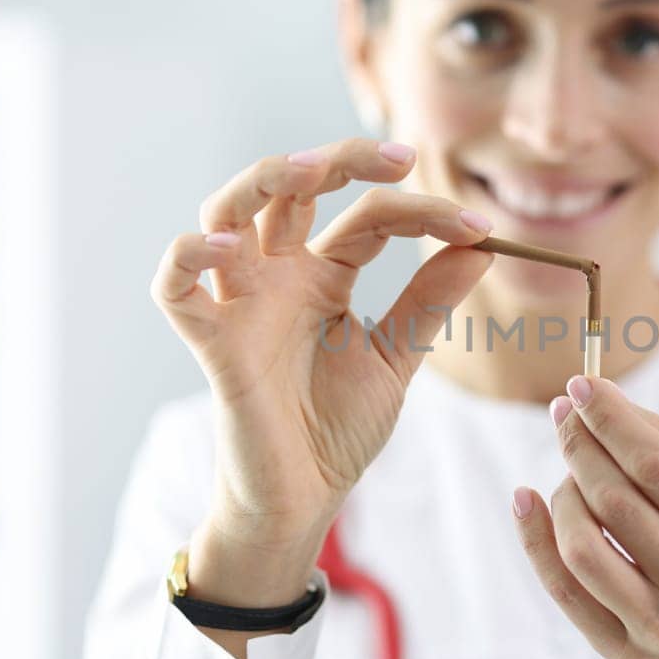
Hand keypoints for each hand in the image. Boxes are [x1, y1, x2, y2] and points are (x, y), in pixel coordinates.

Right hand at [151, 139, 493, 605]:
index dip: (422, 212)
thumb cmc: (337, 430)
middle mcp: (278, 275)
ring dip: (262, 180)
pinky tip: (221, 243)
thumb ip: (429, 301)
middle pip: (291, 187)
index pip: (368, 216)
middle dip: (339, 160)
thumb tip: (483, 245)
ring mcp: (241, 302)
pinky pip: (175, 288)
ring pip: (226, 211)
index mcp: (324, 275)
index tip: (479, 227)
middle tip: (398, 159)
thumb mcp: (396, 358)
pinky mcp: (212, 343)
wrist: (305, 499)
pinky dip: (186, 256)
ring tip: (309, 170)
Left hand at [512, 374, 658, 658]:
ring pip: (582, 547)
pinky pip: (564, 590)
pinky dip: (535, 538)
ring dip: (563, 494)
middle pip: (615, 501)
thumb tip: (597, 403)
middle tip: (566, 417)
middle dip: (580, 447)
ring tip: (572, 475)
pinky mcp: (624, 653)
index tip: (580, 386)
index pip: (656, 468)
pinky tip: (526, 500)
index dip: (611, 421)